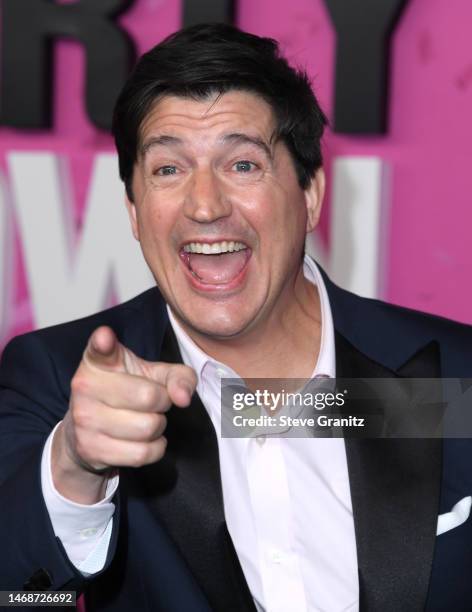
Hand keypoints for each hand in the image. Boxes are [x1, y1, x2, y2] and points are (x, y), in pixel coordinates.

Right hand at [51, 326, 196, 502]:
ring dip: (158, 427)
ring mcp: (84, 418)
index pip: (99, 348)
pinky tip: (143, 440)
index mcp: (99, 361)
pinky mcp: (89, 448)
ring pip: (147, 428)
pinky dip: (154, 449)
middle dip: (162, 403)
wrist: (88, 431)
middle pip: (149, 397)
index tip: (105, 338)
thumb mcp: (153, 375)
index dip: (103, 342)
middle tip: (152, 403)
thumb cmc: (126, 393)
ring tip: (146, 420)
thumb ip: (178, 377)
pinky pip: (141, 453)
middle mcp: (85, 386)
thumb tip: (183, 398)